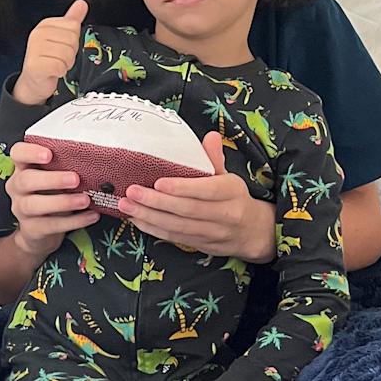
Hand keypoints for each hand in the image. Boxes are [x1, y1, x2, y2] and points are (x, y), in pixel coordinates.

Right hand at [4, 140, 97, 261]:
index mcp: (22, 168)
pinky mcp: (31, 229)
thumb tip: (91, 162)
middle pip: (26, 180)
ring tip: (84, 200)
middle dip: (51, 179)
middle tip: (75, 179)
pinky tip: (90, 215)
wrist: (38, 231)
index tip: (49, 154)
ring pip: (35, 205)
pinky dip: (73, 221)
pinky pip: (51, 225)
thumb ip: (63, 168)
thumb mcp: (53, 178)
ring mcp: (21, 209)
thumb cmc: (49, 195)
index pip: (18, 153)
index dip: (30, 152)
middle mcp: (17, 187)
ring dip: (62, 202)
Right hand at [12, 0, 87, 104]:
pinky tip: (52, 72)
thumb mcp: (61, 37)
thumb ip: (72, 19)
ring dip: (65, 64)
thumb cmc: (48, 58)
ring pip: (67, 54)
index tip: (62, 47)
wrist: (34, 81)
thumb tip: (82, 3)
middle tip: (59, 58)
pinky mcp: (35, 65)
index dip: (73, 40)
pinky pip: (60, 67)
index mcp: (45, 24)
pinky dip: (60, 72)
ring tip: (55, 64)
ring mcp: (34, 49)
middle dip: (70, 53)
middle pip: (72, 40)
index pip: (73, 26)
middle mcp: (38, 34)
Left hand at [117, 131, 277, 262]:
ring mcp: (213, 233)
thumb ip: (215, 157)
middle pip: (187, 210)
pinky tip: (137, 220)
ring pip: (178, 227)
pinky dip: (153, 229)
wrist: (253, 232)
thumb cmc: (234, 197)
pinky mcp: (201, 245)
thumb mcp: (229, 176)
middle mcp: (224, 214)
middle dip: (156, 202)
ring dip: (149, 217)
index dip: (182, 188)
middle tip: (132, 192)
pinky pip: (175, 238)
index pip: (206, 190)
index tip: (158, 183)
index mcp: (231, 192)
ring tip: (126, 206)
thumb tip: (211, 135)